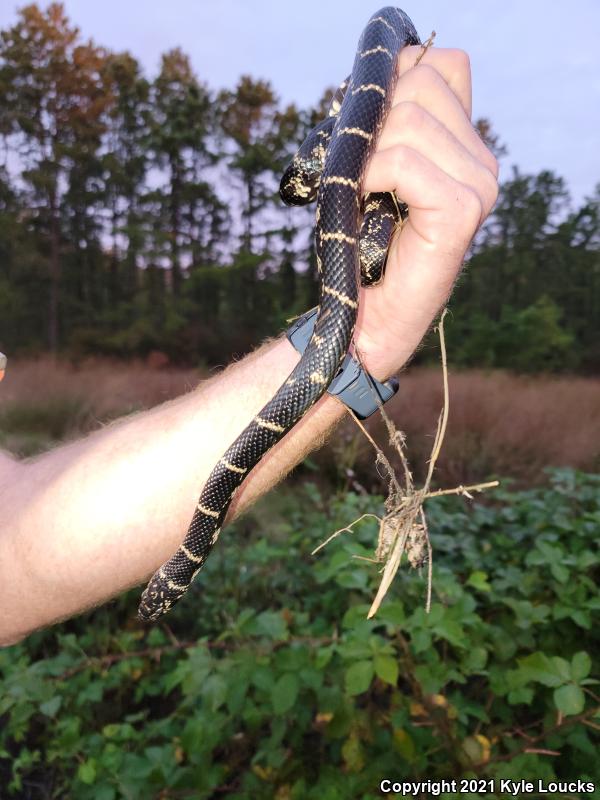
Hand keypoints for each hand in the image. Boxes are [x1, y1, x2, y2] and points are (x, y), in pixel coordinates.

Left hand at [353, 46, 498, 378]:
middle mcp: (482, 162)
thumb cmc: (362, 246)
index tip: (364, 127)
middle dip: (371, 120)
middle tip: (352, 169)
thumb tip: (368, 86)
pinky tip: (360, 202)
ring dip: (365, 153)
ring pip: (408, 119)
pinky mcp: (462, 211)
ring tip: (357, 194)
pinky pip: (402, 161)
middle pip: (422, 83)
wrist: (367, 316)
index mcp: (465, 147)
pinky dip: (368, 176)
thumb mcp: (369, 172)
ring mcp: (478, 186)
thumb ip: (384, 125)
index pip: (441, 67)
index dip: (395, 81)